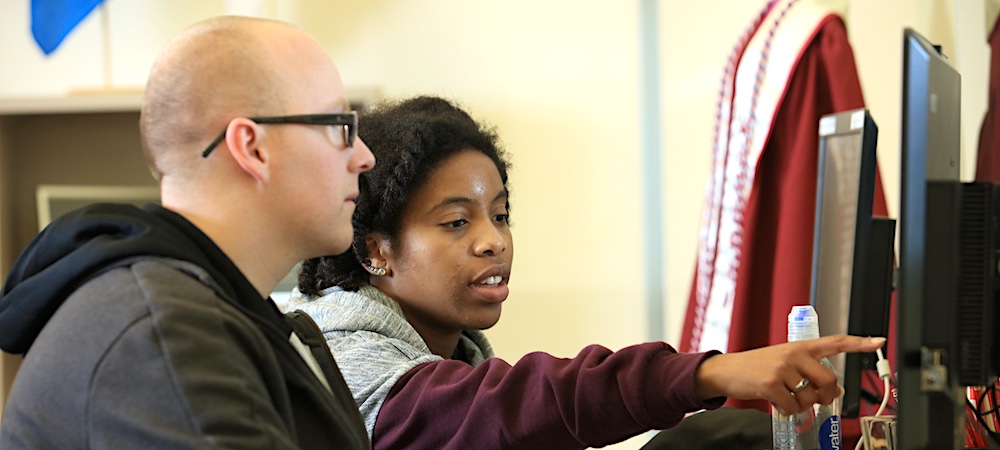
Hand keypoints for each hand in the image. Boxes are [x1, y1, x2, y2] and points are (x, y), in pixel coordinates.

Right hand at [694, 335, 885, 414]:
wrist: (727, 371)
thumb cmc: (757, 367)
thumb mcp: (783, 361)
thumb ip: (808, 370)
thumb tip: (834, 390)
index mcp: (800, 346)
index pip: (835, 342)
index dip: (859, 343)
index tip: (878, 342)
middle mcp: (793, 354)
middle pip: (829, 380)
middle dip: (826, 395)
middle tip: (815, 397)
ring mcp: (782, 368)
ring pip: (812, 396)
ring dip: (803, 404)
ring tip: (788, 397)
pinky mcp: (771, 384)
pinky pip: (794, 406)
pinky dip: (788, 410)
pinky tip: (778, 402)